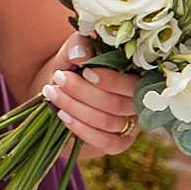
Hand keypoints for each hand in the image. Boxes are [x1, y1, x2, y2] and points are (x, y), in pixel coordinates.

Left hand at [43, 32, 142, 157]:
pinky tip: (62, 116)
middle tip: (58, 78)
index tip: (84, 71)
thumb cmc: (70, 69)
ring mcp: (130, 125)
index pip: (134, 84)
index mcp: (135, 77)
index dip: (111, 80)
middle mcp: (138, 102)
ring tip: (52, 93)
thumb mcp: (71, 53)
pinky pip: (106, 142)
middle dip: (83, 92)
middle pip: (118, 104)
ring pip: (109, 122)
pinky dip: (83, 130)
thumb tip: (81, 55)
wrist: (57, 96)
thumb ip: (79, 46)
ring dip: (76, 108)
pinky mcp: (118, 143)